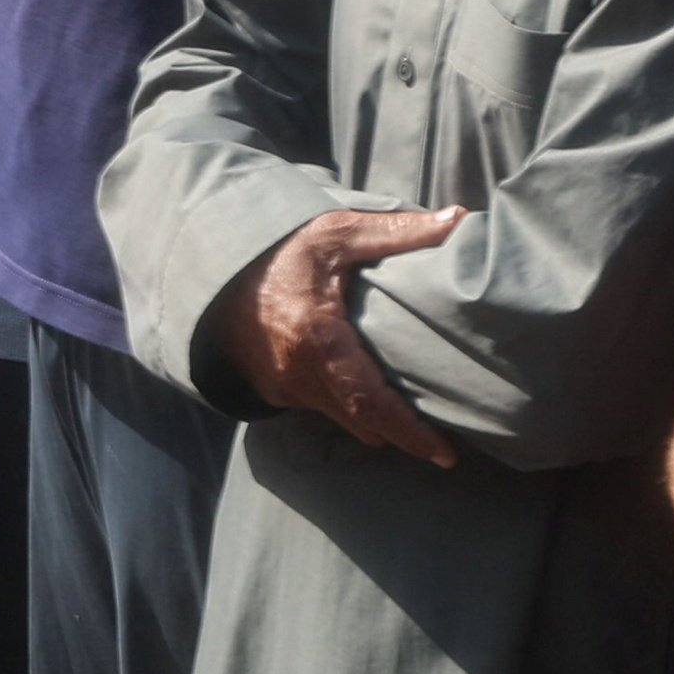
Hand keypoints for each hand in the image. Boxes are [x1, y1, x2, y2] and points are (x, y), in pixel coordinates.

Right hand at [216, 206, 466, 464]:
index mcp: (319, 340)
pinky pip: (325, 409)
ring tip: (417, 421)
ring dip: (379, 424)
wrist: (215, 270)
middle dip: (406, 439)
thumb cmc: (279, 251)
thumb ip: (398, 231)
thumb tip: (458, 220)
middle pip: (365, 423)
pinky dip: (351, 408)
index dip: (410, 433)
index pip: (371, 402)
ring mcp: (287, 388)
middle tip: (445, 449)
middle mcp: (301, 375)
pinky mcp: (278, 391)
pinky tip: (372, 394)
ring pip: (346, 420)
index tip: (446, 453)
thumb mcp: (337, 233)